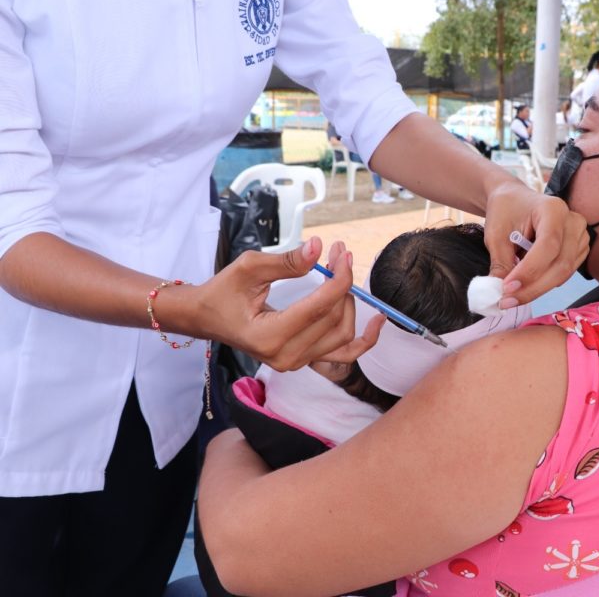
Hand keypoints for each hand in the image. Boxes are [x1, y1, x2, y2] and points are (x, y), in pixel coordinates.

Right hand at [189, 237, 385, 371]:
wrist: (208, 318)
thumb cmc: (223, 292)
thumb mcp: (249, 269)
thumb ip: (286, 261)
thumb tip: (318, 247)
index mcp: (269, 337)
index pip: (320, 307)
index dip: (339, 278)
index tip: (342, 252)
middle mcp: (286, 357)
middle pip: (335, 320)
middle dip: (344, 284)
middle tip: (339, 254)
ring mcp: (297, 363)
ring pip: (343, 335)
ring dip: (351, 303)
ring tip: (341, 274)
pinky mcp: (305, 360)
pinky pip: (344, 354)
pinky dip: (365, 340)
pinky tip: (379, 321)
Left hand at [483, 183, 587, 305]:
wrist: (515, 199)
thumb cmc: (505, 212)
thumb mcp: (496, 235)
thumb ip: (501, 264)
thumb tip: (500, 294)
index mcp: (553, 209)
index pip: (548, 246)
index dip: (529, 271)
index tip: (507, 288)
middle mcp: (573, 221)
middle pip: (561, 264)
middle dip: (533, 287)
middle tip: (507, 301)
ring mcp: (580, 236)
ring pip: (564, 273)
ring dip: (538, 289)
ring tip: (513, 296)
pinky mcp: (579, 249)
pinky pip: (565, 274)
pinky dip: (545, 283)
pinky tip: (527, 285)